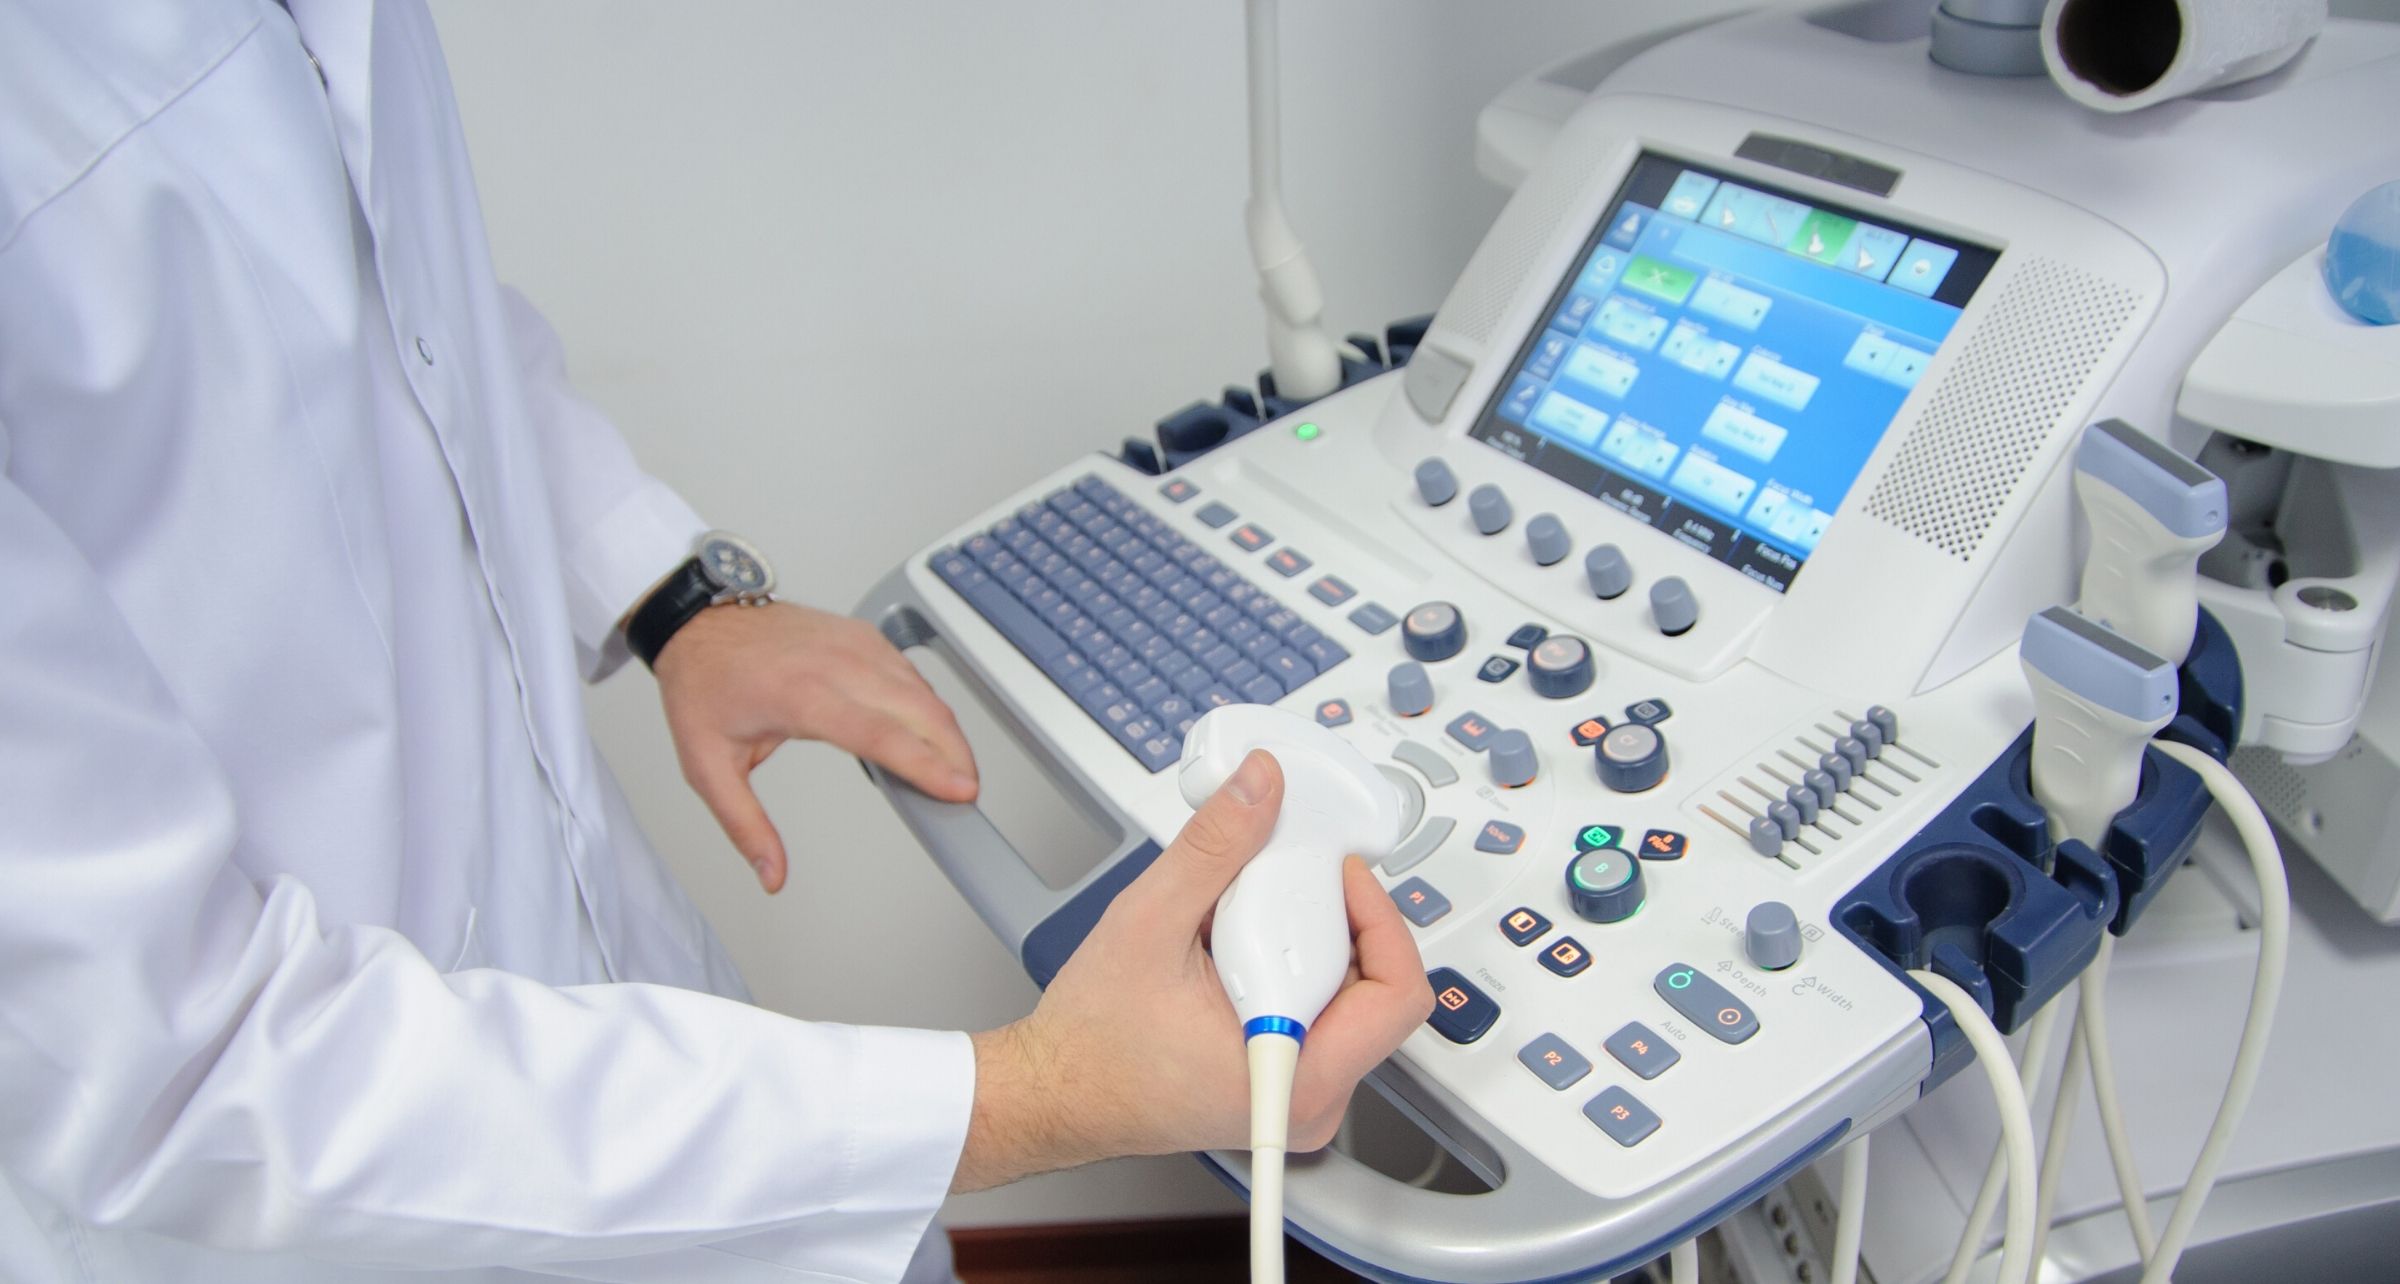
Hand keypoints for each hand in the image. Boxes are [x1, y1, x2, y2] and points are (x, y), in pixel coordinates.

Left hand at [652, 600, 977, 891]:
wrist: (698, 622)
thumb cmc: (704, 684)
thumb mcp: (707, 766)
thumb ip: (745, 826)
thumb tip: (771, 873)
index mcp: (801, 696)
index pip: (881, 734)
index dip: (927, 764)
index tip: (959, 790)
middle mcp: (836, 665)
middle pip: (920, 711)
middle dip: (956, 755)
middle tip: (965, 794)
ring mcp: (854, 645)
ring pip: (924, 691)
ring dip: (947, 732)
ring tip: (952, 772)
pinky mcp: (863, 636)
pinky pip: (911, 673)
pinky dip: (928, 706)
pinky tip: (927, 732)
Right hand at [949, 750, 1433, 1191]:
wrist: (1058, 1091)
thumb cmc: (1094, 1042)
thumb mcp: (1151, 922)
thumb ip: (1213, 846)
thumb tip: (1260, 788)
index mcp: (1293, 1076)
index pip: (1396, 993)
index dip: (1378, 917)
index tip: (1338, 874)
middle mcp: (1310, 1097)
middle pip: (1379, 984)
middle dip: (1338, 916)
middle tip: (1288, 878)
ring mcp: (1301, 1092)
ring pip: (1353, 993)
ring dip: (1313, 936)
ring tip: (1252, 914)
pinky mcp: (1285, 1078)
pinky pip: (1324, 1008)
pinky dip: (1294, 961)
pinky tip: (1244, 943)